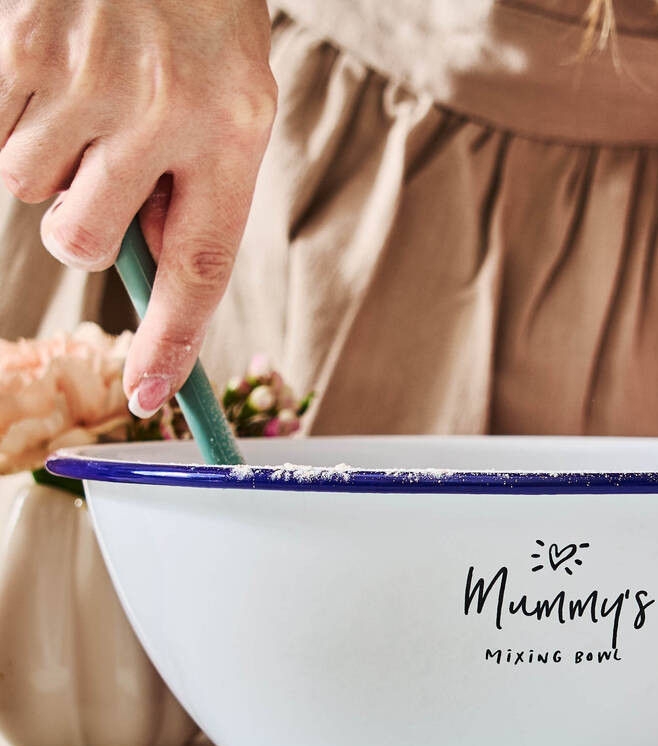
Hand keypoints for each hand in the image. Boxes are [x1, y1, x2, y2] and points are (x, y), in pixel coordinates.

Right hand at [0, 0, 275, 414]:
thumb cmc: (197, 18)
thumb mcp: (229, 103)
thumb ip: (196, 188)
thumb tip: (151, 271)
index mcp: (233, 131)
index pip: (202, 267)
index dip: (171, 340)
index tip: (149, 393)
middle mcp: (164, 110)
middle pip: (83, 240)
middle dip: (79, 224)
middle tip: (101, 165)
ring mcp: (87, 74)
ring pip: (27, 187)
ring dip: (48, 158)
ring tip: (86, 90)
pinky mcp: (22, 42)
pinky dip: (11, 116)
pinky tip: (51, 67)